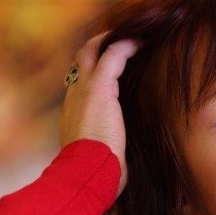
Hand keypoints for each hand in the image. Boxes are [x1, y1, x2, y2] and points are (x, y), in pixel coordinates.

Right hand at [59, 34, 137, 194]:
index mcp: (74, 117)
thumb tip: (129, 167)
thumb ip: (113, 154)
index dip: (95, 73)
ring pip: (91, 53)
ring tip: (133, 36)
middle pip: (80, 62)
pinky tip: (142, 41)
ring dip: (111, 41)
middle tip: (120, 42)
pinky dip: (127, 46)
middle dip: (98, 48)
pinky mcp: (98, 88)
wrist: (85, 177)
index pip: (81, 86)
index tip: (113, 69)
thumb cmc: (97, 177)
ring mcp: (82, 91)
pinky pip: (112, 56)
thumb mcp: (104, 161)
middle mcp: (73, 99)